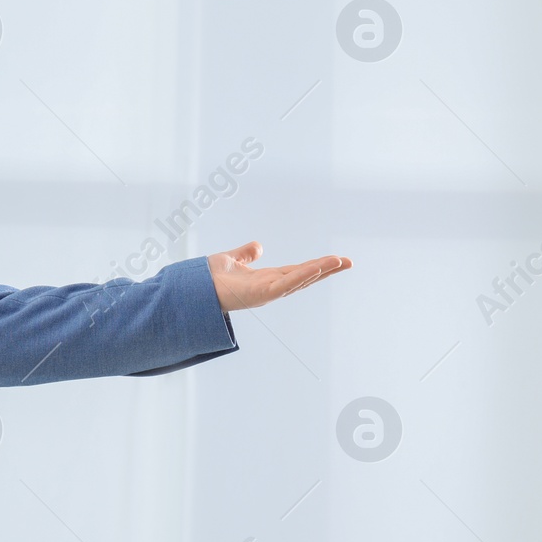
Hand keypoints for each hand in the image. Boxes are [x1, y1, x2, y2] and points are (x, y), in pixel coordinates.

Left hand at [206, 241, 351, 311]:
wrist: (192, 288)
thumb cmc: (207, 279)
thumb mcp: (231, 260)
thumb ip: (245, 254)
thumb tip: (259, 247)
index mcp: (266, 279)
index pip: (297, 271)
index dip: (316, 266)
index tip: (336, 260)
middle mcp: (270, 287)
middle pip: (304, 277)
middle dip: (326, 270)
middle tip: (349, 262)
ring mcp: (267, 292)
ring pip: (299, 280)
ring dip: (320, 271)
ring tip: (340, 262)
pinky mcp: (261, 294)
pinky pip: (286, 284)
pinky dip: (302, 276)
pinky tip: (317, 267)